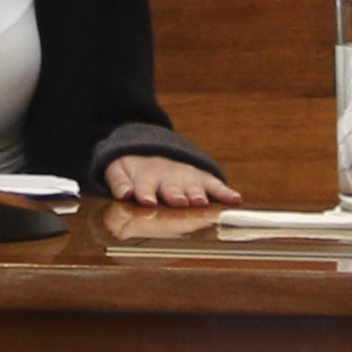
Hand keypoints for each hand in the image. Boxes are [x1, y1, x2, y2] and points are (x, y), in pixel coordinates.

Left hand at [102, 153, 239, 211]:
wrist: (149, 149)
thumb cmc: (133, 168)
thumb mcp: (117, 170)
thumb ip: (119, 182)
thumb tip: (124, 193)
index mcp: (145, 176)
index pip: (145, 185)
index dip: (146, 193)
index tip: (148, 201)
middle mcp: (168, 176)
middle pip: (172, 187)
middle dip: (176, 195)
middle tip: (181, 202)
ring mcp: (186, 176)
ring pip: (193, 186)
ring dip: (198, 194)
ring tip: (202, 202)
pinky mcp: (201, 177)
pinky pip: (214, 184)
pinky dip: (225, 192)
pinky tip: (235, 199)